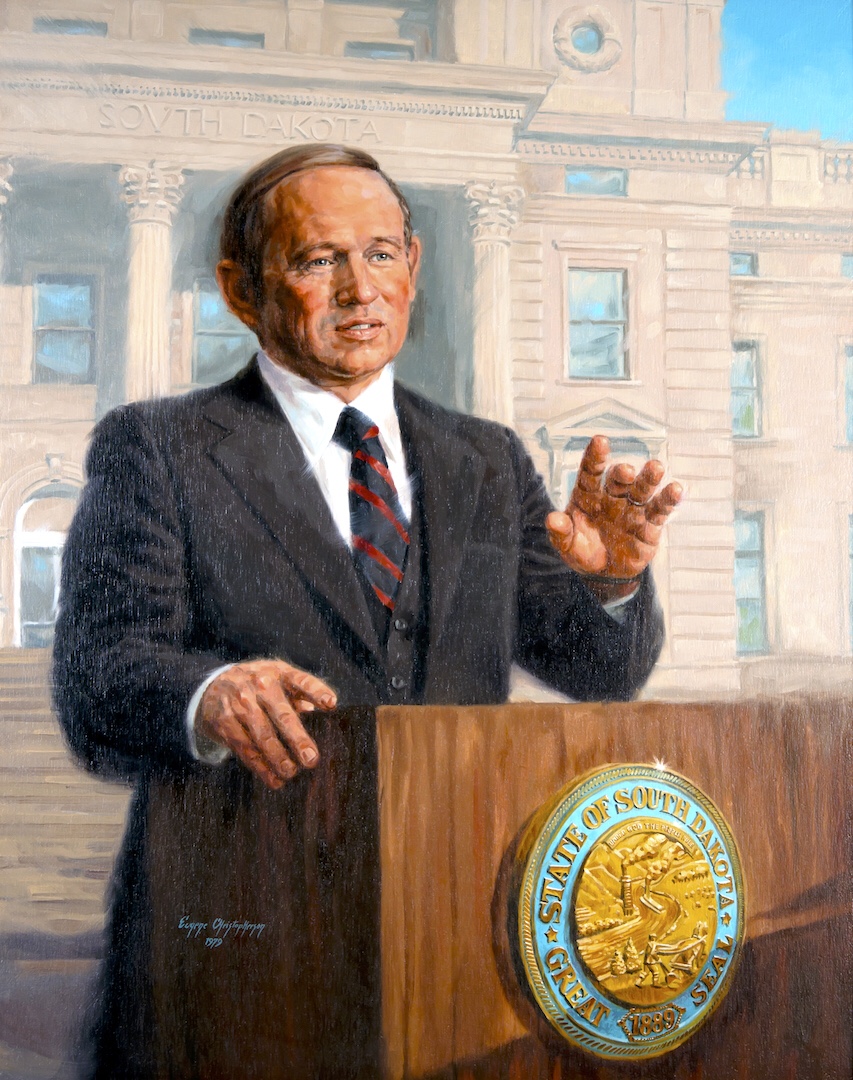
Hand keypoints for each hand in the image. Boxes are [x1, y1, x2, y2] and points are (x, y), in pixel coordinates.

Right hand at [197, 659, 336, 789]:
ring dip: (278, 758)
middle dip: (297, 739)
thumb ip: (302, 694)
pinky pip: (245, 748)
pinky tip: (274, 779)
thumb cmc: (260, 685)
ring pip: (262, 736)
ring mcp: (240, 704)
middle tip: (311, 759)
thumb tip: (327, 710)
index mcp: (279, 673)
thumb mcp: (279, 679)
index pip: (301, 681)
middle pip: (282, 715)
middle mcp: (259, 686)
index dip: (316, 692)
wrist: (213, 685)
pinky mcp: (224, 722)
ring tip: (292, 772)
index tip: (331, 704)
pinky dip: (261, 767)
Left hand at [546, 436, 681, 599]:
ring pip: (641, 490)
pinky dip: (668, 500)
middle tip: (626, 471)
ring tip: (656, 467)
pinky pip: (660, 510)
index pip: (590, 473)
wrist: (605, 574)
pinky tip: (676, 489)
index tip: (600, 440)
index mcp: (588, 496)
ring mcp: (632, 509)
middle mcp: (612, 497)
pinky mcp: (650, 525)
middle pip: (619, 481)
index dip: (595, 457)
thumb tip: (552, 519)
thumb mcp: (567, 545)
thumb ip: (561, 532)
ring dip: (649, 479)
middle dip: (622, 474)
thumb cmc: (582, 552)